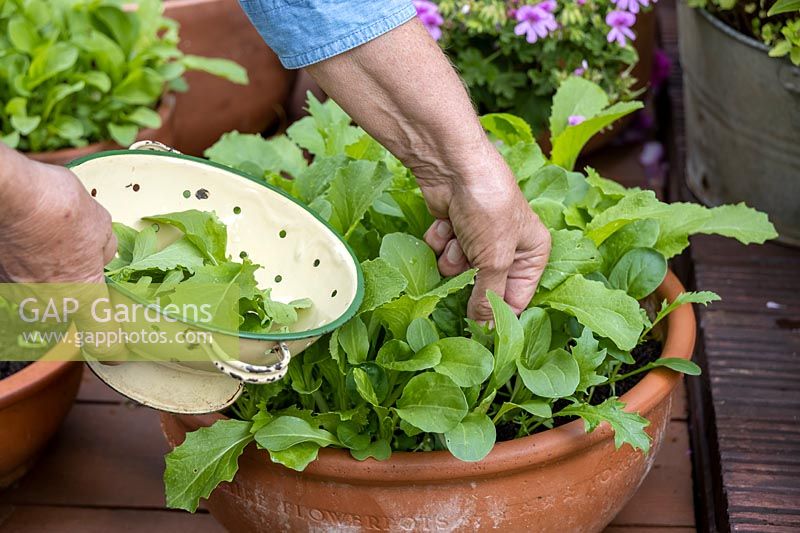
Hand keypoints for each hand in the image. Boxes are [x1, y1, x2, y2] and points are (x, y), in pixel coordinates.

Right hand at [0, 151, 123, 360]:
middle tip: (80, 261)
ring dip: (53, 276)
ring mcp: (23, 294)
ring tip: (55, 244)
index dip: (112, 348)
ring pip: (47, 293)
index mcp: (84, 294)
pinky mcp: (3, 279)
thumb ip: (104, 249)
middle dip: (77, 289)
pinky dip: (33, 266)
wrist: (12, 196)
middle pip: (71, 309)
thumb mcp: (101, 227)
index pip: (101, 339)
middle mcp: (51, 303)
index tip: (118, 354)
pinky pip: (27, 280)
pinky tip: (36, 241)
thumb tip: (100, 254)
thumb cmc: (60, 210)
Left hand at [421, 145, 550, 321]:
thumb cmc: (488, 207)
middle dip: (471, 278)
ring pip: (459, 270)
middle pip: (484, 286)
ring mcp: (479, 237)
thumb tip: (486, 330)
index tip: (479, 330)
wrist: (453, 167)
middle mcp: (508, 246)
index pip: (517, 298)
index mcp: (532, 252)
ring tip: (459, 237)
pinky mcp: (454, 228)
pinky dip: (441, 240)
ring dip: (454, 258)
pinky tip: (446, 224)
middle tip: (467, 267)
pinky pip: (443, 251)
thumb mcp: (495, 259)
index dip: (498, 313)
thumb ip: (489, 298)